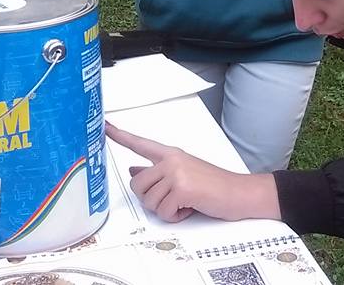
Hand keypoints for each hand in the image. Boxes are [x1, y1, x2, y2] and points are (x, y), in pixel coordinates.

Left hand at [105, 122, 280, 222]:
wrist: (240, 193)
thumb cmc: (215, 184)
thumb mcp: (185, 173)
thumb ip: (158, 172)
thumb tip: (134, 170)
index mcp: (171, 154)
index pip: (140, 143)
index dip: (119, 135)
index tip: (104, 126)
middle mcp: (171, 160)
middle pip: (137, 184)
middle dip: (150, 199)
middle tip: (171, 199)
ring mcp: (176, 173)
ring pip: (149, 201)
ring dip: (165, 210)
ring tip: (184, 202)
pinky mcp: (182, 188)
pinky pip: (163, 212)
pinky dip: (176, 217)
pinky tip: (190, 208)